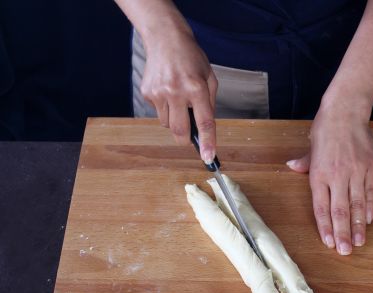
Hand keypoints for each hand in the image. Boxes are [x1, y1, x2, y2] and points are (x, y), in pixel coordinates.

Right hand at [140, 28, 217, 160]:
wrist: (165, 38)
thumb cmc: (191, 58)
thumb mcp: (209, 77)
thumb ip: (209, 103)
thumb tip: (205, 128)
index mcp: (196, 88)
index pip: (204, 122)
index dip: (207, 142)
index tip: (209, 158)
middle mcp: (176, 91)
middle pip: (179, 131)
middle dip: (186, 139)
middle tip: (190, 137)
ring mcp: (159, 93)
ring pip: (167, 124)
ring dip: (175, 119)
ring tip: (179, 99)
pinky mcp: (147, 92)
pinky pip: (158, 112)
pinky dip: (165, 108)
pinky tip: (167, 90)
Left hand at [287, 99, 372, 254]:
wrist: (347, 111)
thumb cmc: (326, 129)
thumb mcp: (311, 147)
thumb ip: (304, 163)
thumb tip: (291, 167)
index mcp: (319, 174)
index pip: (321, 207)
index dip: (325, 227)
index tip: (329, 243)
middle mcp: (337, 175)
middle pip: (340, 211)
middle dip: (343, 233)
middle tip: (346, 251)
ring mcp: (356, 171)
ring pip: (357, 205)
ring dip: (358, 226)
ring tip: (359, 242)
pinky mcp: (371, 166)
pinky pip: (371, 192)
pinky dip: (370, 208)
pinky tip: (369, 221)